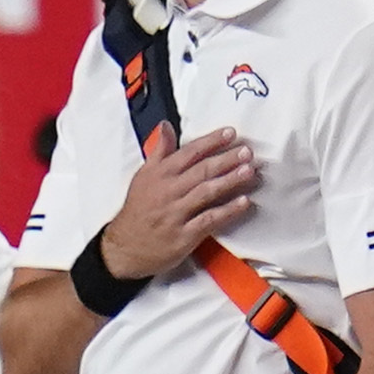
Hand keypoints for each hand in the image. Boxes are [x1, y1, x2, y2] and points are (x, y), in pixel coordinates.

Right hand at [98, 125, 258, 278]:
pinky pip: (209, 220)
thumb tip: (166, 126)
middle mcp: (169, 191)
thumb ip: (159, 151)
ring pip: (206, 192)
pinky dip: (227, 211)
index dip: (211, 141)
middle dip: (226, 159)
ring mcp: (176, 214)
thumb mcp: (143, 176)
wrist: (124, 247)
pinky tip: (243, 202)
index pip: (189, 152)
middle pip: (201, 170)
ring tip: (249, 171)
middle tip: (247, 151)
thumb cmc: (138, 211)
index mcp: (160, 174)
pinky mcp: (184, 235)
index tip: (230, 133)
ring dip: (229, 181)